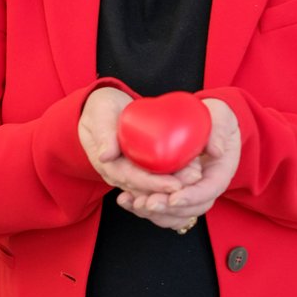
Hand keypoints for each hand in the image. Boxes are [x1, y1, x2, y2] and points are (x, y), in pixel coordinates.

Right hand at [78, 87, 202, 201]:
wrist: (101, 109)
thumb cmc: (100, 109)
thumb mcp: (100, 116)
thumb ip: (104, 133)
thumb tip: (106, 156)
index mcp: (109, 165)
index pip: (133, 180)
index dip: (154, 184)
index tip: (175, 185)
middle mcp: (119, 174)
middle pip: (146, 188)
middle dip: (170, 187)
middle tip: (194, 178)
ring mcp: (129, 172)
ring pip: (153, 186)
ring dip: (174, 184)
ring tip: (195, 176)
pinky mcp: (138, 167)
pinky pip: (155, 178)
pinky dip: (172, 178)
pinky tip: (190, 175)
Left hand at [116, 98, 240, 231]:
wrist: (206, 121)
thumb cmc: (214, 117)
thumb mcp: (221, 116)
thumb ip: (219, 130)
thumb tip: (217, 151)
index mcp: (219, 172)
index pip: (208, 191)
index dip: (191, 197)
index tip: (174, 197)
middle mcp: (206, 187)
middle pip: (191, 208)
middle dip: (169, 209)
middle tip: (148, 202)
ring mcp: (190, 192)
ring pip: (175, 215)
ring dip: (155, 213)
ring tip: (135, 203)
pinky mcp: (174, 192)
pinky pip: (163, 210)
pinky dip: (146, 210)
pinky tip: (128, 201)